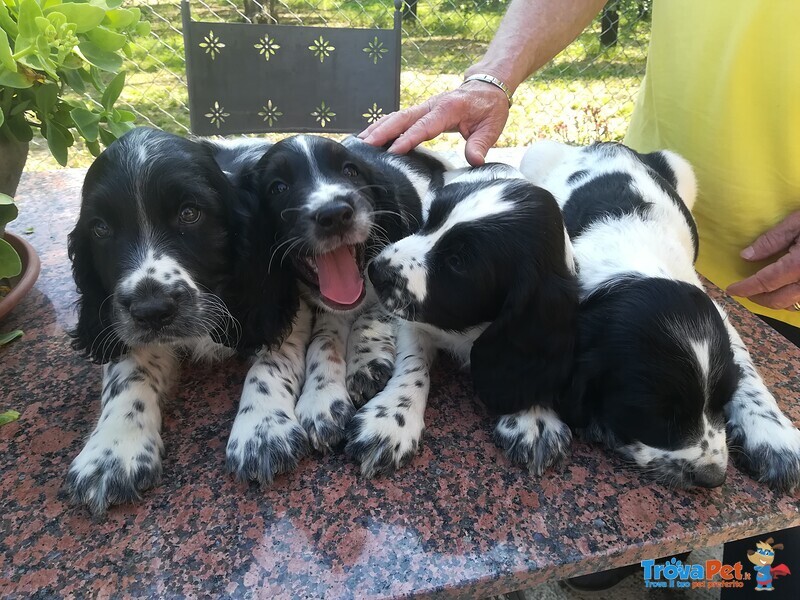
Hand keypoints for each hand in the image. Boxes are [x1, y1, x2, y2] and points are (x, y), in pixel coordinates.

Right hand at [358, 81, 509, 165]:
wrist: (488, 87)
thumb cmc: (490, 108)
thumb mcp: (492, 127)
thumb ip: (481, 144)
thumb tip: (474, 161)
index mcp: (448, 109)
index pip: (424, 126)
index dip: (408, 138)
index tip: (393, 151)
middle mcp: (432, 105)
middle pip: (402, 118)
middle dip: (382, 131)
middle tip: (364, 145)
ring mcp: (425, 106)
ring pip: (397, 116)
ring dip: (378, 127)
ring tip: (360, 141)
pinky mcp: (422, 110)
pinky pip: (400, 117)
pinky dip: (384, 125)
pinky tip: (371, 135)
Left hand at [727, 211, 799, 309]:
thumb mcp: (798, 221)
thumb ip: (772, 240)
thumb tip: (746, 256)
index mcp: (799, 265)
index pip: (765, 282)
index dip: (745, 288)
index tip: (731, 289)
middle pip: (777, 300)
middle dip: (756, 298)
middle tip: (743, 290)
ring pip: (792, 303)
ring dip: (773, 301)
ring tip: (760, 291)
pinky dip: (790, 299)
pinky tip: (783, 289)